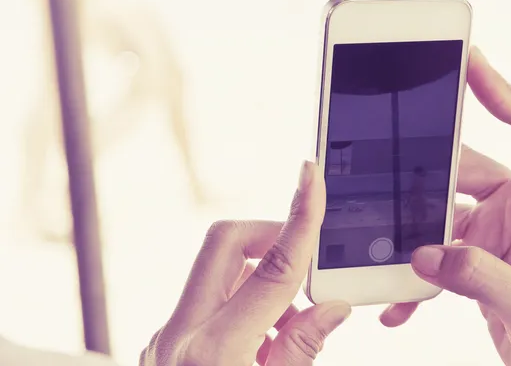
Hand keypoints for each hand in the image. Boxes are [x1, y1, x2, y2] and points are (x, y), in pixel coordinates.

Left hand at [140, 162, 350, 365]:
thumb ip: (302, 349)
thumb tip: (330, 308)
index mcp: (214, 352)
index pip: (272, 269)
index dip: (300, 218)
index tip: (311, 177)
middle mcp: (180, 334)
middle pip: (225, 241)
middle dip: (270, 235)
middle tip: (304, 263)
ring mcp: (166, 336)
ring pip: (216, 267)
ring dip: (259, 275)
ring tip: (288, 325)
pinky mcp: (165, 342)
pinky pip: (207, 297)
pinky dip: (242, 302)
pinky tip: (263, 341)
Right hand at [380, 47, 510, 364]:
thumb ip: (481, 278)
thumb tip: (425, 254)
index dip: (507, 92)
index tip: (470, 68)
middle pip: (470, 162)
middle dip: (429, 163)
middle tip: (390, 160)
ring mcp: (494, 234)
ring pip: (443, 205)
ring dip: (412, 222)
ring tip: (384, 236)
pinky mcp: (474, 259)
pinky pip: (435, 250)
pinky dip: (413, 272)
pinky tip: (399, 300)